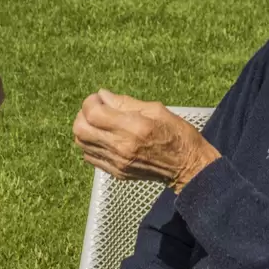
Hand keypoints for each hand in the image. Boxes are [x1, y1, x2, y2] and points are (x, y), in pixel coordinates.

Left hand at [73, 90, 219, 191]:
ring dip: (85, 130)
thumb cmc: (177, 134)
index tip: (101, 98)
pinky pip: (90, 156)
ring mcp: (117, 163)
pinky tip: (105, 138)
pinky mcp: (116, 173)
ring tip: (100, 123)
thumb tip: (103, 95)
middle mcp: (121, 147)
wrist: (187, 167)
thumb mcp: (156, 109)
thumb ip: (125, 103)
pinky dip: (91, 144)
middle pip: (80, 130)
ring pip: (81, 144)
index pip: (93, 114)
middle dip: (83, 115)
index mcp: (133, 128)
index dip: (91, 102)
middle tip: (97, 110)